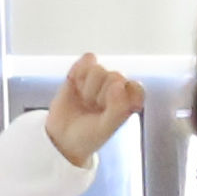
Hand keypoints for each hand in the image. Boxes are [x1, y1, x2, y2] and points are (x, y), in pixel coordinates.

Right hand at [39, 49, 137, 165]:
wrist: (61, 137)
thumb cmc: (88, 136)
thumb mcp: (106, 129)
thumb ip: (118, 109)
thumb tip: (118, 84)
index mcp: (129, 102)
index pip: (135, 87)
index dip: (121, 97)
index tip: (110, 111)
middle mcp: (117, 88)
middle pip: (115, 76)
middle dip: (100, 94)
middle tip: (93, 109)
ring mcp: (99, 79)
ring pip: (99, 68)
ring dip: (87, 87)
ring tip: (84, 101)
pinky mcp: (83, 71)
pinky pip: (88, 59)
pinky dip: (80, 70)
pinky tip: (75, 83)